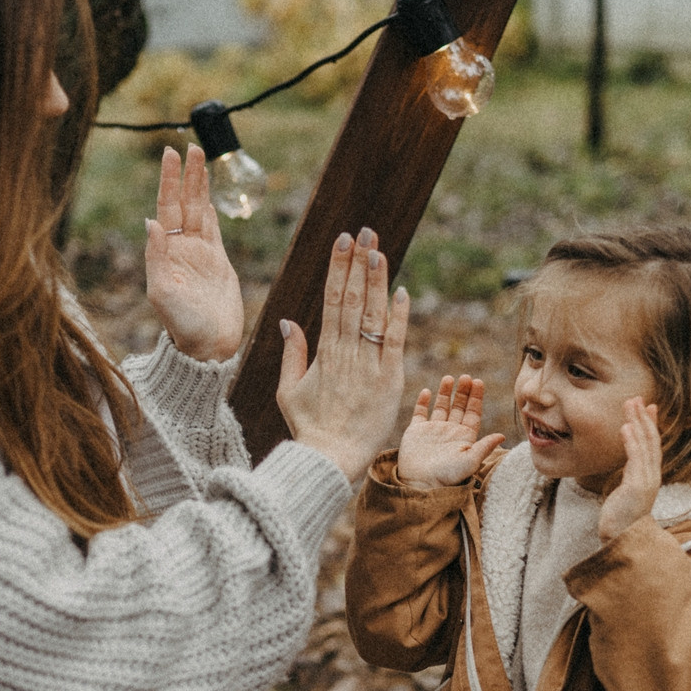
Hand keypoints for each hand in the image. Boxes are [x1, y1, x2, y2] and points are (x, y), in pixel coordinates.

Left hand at [145, 145, 243, 361]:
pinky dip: (211, 209)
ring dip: (200, 185)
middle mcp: (181, 248)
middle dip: (187, 174)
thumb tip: (151, 222)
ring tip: (201, 159)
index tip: (170, 154)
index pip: (166, 207)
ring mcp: (200, 254)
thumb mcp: (163, 293)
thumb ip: (156, 257)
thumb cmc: (182, 325)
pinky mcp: (218, 263)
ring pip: (200, 210)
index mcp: (166, 252)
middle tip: (190, 145)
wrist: (208, 347)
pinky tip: (207, 195)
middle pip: (184, 202)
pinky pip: (213, 229)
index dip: (168, 180)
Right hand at [276, 228, 410, 482]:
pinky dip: (400, 317)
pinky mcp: (390, 380)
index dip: (338, 269)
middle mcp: (347, 353)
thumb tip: (288, 321)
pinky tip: (402, 292)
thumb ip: (292, 354)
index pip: (332, 301)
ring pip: (374, 315)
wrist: (331, 458)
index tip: (342, 242)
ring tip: (379, 250)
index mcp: (324, 353)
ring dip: (377, 281)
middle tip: (364, 232)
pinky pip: (396, 342)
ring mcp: (369, 366)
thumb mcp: (289, 391)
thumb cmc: (309, 428)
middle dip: (358, 263)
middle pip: (353, 299)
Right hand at [397, 375, 503, 488]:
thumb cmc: (447, 477)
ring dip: (446, 393)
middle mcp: (450, 432)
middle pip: (459, 407)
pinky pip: (420, 413)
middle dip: (463, 391)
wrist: (420, 485)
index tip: (479, 382)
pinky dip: (422, 402)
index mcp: (464, 438)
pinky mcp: (416, 432)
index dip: (477, 398)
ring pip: (441, 407)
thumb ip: (484, 446)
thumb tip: (502, 435)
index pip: (473, 413)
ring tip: (449, 378)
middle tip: (466, 377)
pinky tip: (426, 392)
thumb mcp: (469, 461)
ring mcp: (432, 431)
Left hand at [598, 398, 662, 541]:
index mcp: (650, 476)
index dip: (651, 425)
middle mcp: (652, 477)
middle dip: (644, 418)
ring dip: (637, 423)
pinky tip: (626, 427)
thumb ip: (630, 476)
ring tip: (630, 405)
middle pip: (651, 441)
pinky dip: (631, 442)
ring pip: (645, 446)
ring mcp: (647, 482)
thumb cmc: (622, 519)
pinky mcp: (637, 488)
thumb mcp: (627, 492)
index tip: (649, 406)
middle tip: (637, 398)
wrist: (621, 541)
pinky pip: (635, 460)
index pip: (653, 445)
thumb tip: (630, 465)